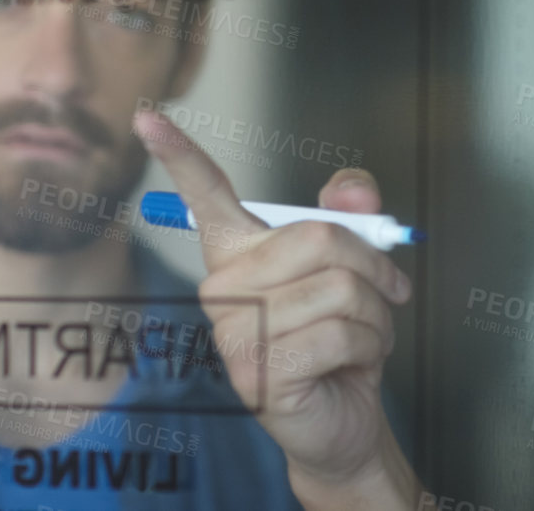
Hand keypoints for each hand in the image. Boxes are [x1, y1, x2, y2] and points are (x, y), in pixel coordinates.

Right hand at [134, 110, 424, 509]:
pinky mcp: (256, 373)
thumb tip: (354, 186)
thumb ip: (355, 218)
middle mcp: (223, 288)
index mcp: (240, 253)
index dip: (179, 153)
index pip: (207, 194)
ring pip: (339, 287)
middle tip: (386, 292)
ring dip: (377, 313)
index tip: (147, 116)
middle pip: (318, 237)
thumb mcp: (356, 270)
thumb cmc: (341, 337)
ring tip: (363, 334)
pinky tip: (352, 363)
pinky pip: (340, 332)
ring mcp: (233, 332)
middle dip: (373, 265)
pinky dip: (370, 345)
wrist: (343, 416)